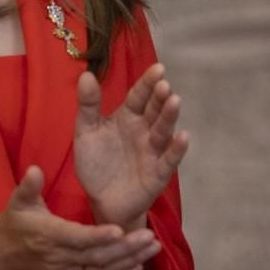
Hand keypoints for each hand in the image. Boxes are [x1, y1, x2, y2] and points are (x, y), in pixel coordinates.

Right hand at [0, 166, 161, 269]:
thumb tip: (34, 170)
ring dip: (129, 261)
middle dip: (126, 248)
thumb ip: (28, 187)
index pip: (77, 238)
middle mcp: (59, 259)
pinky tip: (138, 267)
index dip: (99, 236)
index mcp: (48, 236)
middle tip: (151, 236)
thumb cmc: (15, 223)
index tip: (120, 229)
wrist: (1, 258)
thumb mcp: (18, 201)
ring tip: (153, 248)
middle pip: (96, 256)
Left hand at [73, 63, 189, 231]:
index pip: (139, 96)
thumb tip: (86, 74)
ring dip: (169, 117)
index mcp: (128, 117)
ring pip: (163, 131)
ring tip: (175, 101)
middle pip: (154, 111)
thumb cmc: (96, 163)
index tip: (158, 68)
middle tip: (164, 85)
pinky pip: (169, 160)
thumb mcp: (86, 132)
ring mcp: (153, 151)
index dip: (148, 82)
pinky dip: (177, 149)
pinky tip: (183, 137)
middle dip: (160, 97)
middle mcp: (144, 131)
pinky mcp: (158, 174)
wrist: (100, 201)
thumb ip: (88, 105)